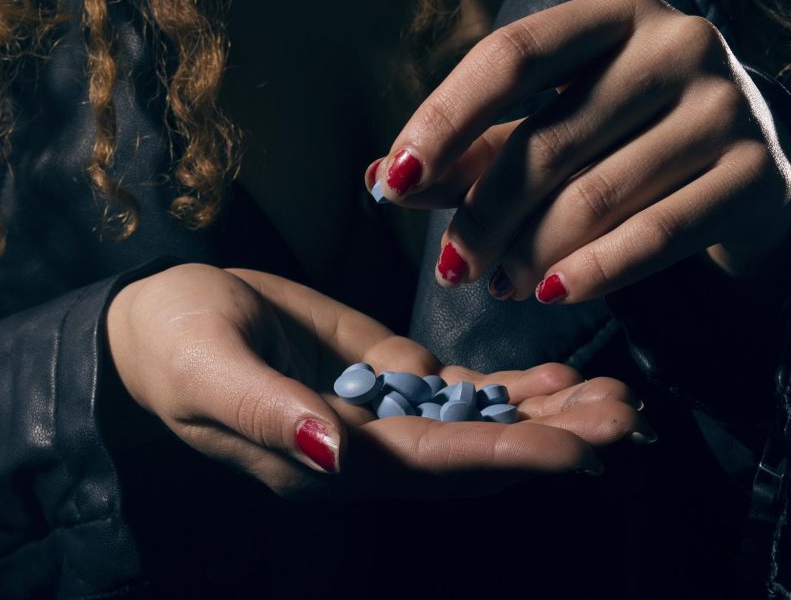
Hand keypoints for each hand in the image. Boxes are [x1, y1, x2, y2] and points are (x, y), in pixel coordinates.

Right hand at [106, 264, 648, 498]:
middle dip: (550, 441)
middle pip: (473, 457)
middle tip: (625, 418)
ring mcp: (380, 416)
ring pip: (476, 427)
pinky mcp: (383, 380)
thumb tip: (334, 455)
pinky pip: (456, 394)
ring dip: (546, 416)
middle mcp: (366, 452)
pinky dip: (510, 391)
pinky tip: (559, 378)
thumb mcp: (209, 372)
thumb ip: (269, 416)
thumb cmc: (175, 344)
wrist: (165, 323)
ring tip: (614, 397)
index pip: (429, 467)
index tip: (576, 451)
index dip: (504, 460)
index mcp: (326, 460)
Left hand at [367, 0, 790, 301]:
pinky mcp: (758, 172)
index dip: (443, 119)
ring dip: (530, 252)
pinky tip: (547, 294)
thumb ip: (472, 151)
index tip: (394, 184)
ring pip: (597, 196)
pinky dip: (592, 272)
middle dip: (484, 215)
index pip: (511, 57)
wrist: (750, 164)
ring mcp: (726, 104)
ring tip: (497, 284)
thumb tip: (379, 181)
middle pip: (547, 139)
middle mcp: (677, 43)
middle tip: (452, 267)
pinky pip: (656, 235)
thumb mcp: (551, 126)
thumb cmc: (628, 139)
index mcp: (615, 15)